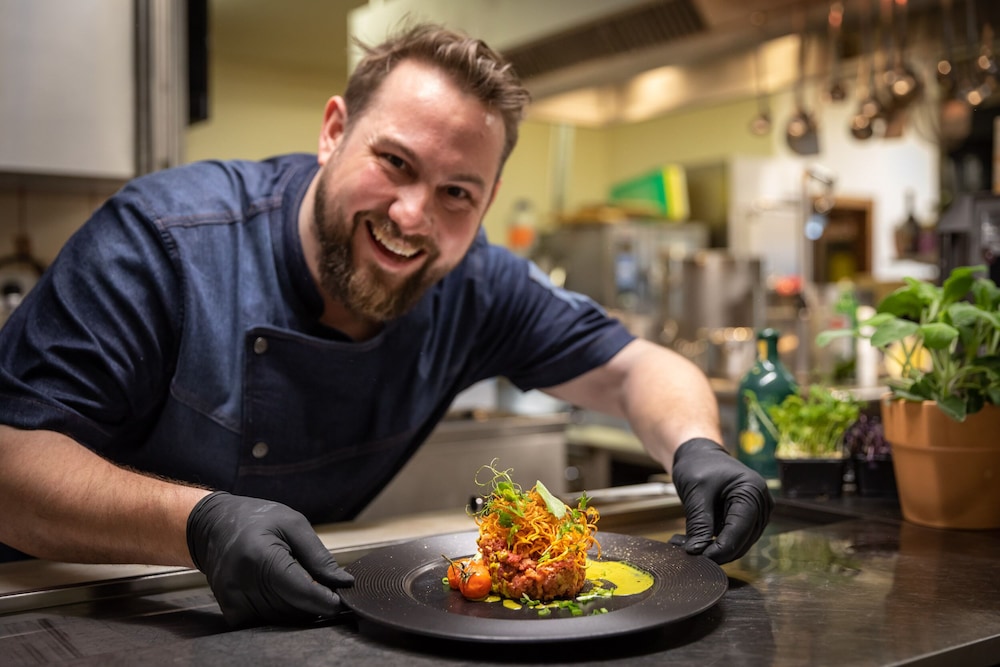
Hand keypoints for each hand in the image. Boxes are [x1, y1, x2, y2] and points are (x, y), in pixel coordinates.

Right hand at [186, 491, 353, 627]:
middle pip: (292, 607)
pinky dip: (281, 612)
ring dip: (299, 608)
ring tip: (305, 585)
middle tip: (328, 589)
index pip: (298, 590)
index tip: (342, 601)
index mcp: (259, 556)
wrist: (214, 525)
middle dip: (315, 602)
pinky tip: (285, 593)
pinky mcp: (230, 610)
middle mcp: (242, 582)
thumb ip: (318, 557)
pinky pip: (266, 621)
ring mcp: (233, 599)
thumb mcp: (293, 524)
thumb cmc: (257, 519)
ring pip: (281, 618)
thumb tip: (344, 583)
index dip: (324, 599)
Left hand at [671, 438, 772, 563]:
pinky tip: (695, 540)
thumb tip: (697, 552)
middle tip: (687, 551)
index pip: (740, 530)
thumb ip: (699, 523)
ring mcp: (758, 512)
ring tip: (686, 543)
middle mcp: (761, 503)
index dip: (720, 549)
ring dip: (715, 549)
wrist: (700, 455)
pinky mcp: (749, 519)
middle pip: (743, 541)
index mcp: (752, 491)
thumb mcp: (695, 492)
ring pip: (740, 544)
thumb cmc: (698, 465)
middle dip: (716, 550)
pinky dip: (717, 542)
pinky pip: (735, 538)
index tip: (699, 558)